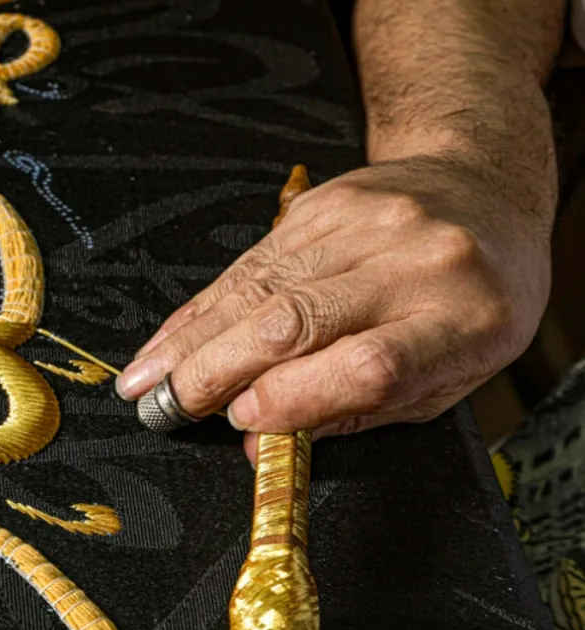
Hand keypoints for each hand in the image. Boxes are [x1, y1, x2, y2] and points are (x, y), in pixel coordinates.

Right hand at [115, 155, 551, 455]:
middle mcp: (417, 261)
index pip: (370, 365)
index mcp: (464, 321)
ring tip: (145, 379)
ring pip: (258, 288)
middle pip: (297, 321)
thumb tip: (261, 442)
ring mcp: (368, 223)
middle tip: (164, 409)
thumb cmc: (471, 302)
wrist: (484, 187)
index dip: (295, 397)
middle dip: (215, 370)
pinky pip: (249, 261)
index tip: (241, 422)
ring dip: (191, 340)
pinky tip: (171, 336)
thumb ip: (358, 411)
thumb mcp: (447, 376)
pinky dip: (203, 305)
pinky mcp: (323, 202)